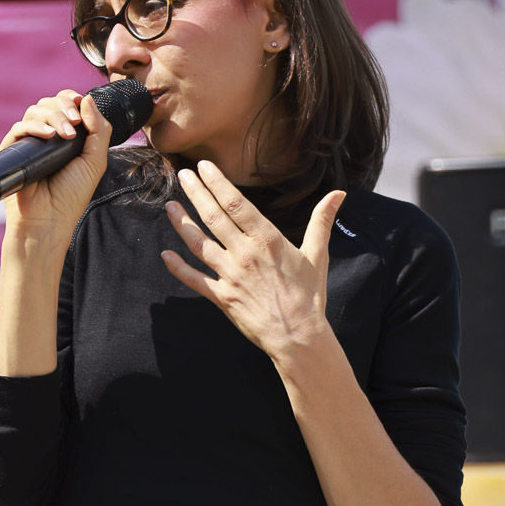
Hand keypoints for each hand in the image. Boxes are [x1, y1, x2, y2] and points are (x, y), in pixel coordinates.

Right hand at [0, 90, 109, 245]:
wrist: (49, 220)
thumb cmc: (72, 196)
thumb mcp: (95, 162)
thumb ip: (99, 130)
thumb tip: (87, 98)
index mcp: (65, 137)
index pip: (64, 105)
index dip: (70, 99)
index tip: (79, 103)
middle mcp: (46, 137)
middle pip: (50, 104)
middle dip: (64, 107)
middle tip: (75, 122)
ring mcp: (29, 142)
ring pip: (35, 111)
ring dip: (53, 116)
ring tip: (66, 134)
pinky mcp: (13, 150)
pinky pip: (20, 127)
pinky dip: (35, 126)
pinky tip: (48, 135)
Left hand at [160, 161, 345, 367]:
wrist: (298, 338)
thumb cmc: (309, 298)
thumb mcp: (317, 255)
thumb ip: (322, 222)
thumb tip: (338, 194)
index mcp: (267, 239)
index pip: (235, 203)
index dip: (217, 182)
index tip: (205, 167)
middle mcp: (244, 254)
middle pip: (213, 217)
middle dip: (195, 193)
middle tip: (182, 175)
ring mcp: (230, 276)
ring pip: (199, 244)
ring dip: (181, 223)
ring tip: (169, 206)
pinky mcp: (222, 298)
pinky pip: (194, 280)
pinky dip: (178, 268)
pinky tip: (166, 255)